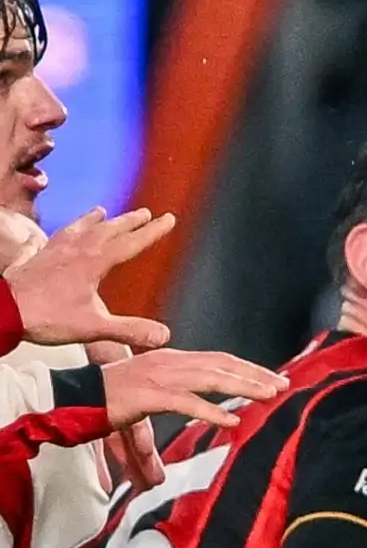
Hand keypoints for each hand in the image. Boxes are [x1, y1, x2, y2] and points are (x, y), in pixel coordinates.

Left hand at [5, 207, 175, 355]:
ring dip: (99, 219)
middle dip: (130, 221)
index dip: (152, 231)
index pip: (131, 242)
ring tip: (104, 211)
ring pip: (84, 227)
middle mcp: (79, 249)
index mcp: (95, 262)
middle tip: (145, 212)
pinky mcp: (42, 254)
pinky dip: (70, 227)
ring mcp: (58, 249)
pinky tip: (68, 231)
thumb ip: (128, 330)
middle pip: (110, 229)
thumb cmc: (47, 317)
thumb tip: (163, 336)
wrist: (6, 309)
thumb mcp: (93, 327)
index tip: (168, 219)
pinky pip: (61, 233)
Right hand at [102, 346, 277, 428]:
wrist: (71, 398)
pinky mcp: (147, 396)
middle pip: (221, 364)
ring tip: (269, 395)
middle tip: (283, 384)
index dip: (247, 368)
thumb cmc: (107, 400)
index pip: (218, 359)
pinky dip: (210, 411)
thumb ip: (167, 411)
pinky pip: (185, 403)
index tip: (273, 377)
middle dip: (254, 374)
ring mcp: (158, 377)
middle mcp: (169, 362)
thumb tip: (178, 439)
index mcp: (170, 360)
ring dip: (242, 387)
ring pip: (209, 379)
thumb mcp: (145, 401)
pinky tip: (232, 420)